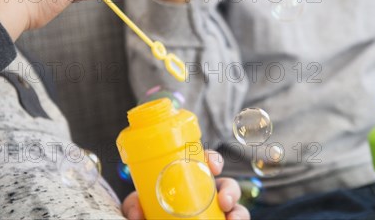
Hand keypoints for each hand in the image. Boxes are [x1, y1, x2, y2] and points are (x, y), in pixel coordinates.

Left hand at [122, 151, 249, 219]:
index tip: (214, 166)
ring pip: (236, 208)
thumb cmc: (149, 214)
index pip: (206, 163)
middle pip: (227, 185)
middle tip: (224, 201)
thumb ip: (135, 206)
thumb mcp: (140, 206)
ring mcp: (215, 213)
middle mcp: (207, 195)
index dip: (214, 160)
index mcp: (190, 180)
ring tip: (233, 219)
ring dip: (239, 212)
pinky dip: (239, 219)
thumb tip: (137, 212)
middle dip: (231, 190)